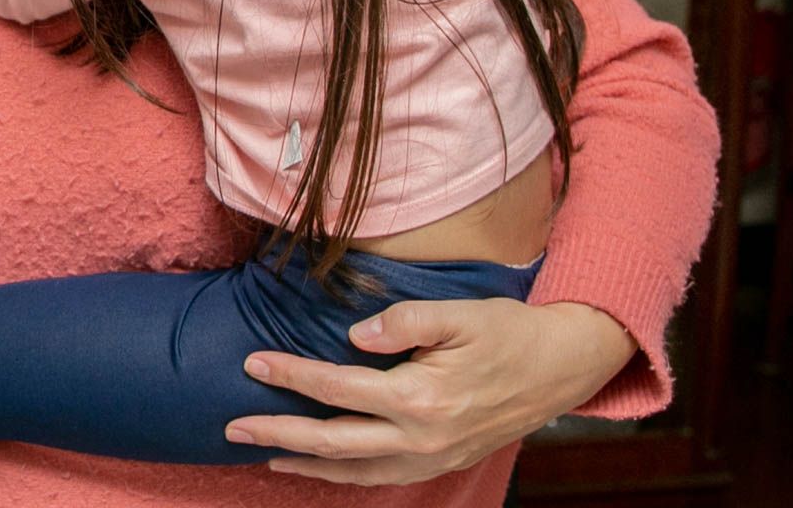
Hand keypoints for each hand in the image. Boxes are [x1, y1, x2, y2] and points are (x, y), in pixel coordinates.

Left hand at [225, 298, 633, 484]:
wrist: (560, 367)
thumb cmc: (506, 332)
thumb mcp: (459, 314)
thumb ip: (404, 322)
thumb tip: (356, 335)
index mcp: (420, 398)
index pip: (336, 388)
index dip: (291, 376)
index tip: (252, 363)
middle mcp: (421, 438)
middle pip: (332, 441)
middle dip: (277, 433)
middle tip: (232, 424)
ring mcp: (432, 458)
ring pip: (353, 470)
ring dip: (304, 463)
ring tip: (263, 454)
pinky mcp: (441, 463)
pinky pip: (381, 477)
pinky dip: (344, 474)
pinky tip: (321, 466)